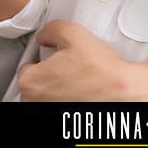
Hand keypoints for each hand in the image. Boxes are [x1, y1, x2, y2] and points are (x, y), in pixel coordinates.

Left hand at [17, 21, 136, 101]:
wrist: (122, 90)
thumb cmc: (99, 70)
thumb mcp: (72, 32)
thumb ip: (50, 29)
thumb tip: (46, 36)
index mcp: (31, 82)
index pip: (25, 67)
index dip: (41, 58)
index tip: (53, 57)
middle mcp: (35, 102)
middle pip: (34, 84)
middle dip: (47, 74)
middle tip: (66, 67)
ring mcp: (49, 112)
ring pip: (46, 96)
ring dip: (56, 88)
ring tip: (75, 78)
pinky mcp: (63, 117)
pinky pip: (58, 104)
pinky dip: (66, 98)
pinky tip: (80, 91)